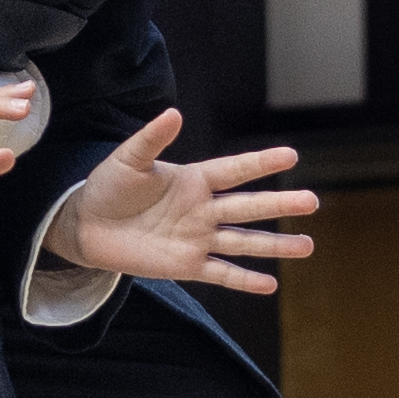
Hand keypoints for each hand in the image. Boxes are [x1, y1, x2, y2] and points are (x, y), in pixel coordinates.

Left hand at [40, 112, 318, 294]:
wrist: (86, 226)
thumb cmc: (108, 186)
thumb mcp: (128, 159)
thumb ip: (152, 139)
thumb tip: (174, 113)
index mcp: (193, 180)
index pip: (234, 170)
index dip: (260, 163)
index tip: (291, 156)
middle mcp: (202, 209)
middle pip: (248, 207)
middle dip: (279, 204)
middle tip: (312, 201)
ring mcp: (197, 238)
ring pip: (243, 242)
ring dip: (274, 245)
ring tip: (307, 246)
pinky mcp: (186, 265)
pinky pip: (221, 273)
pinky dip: (245, 280)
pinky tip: (271, 284)